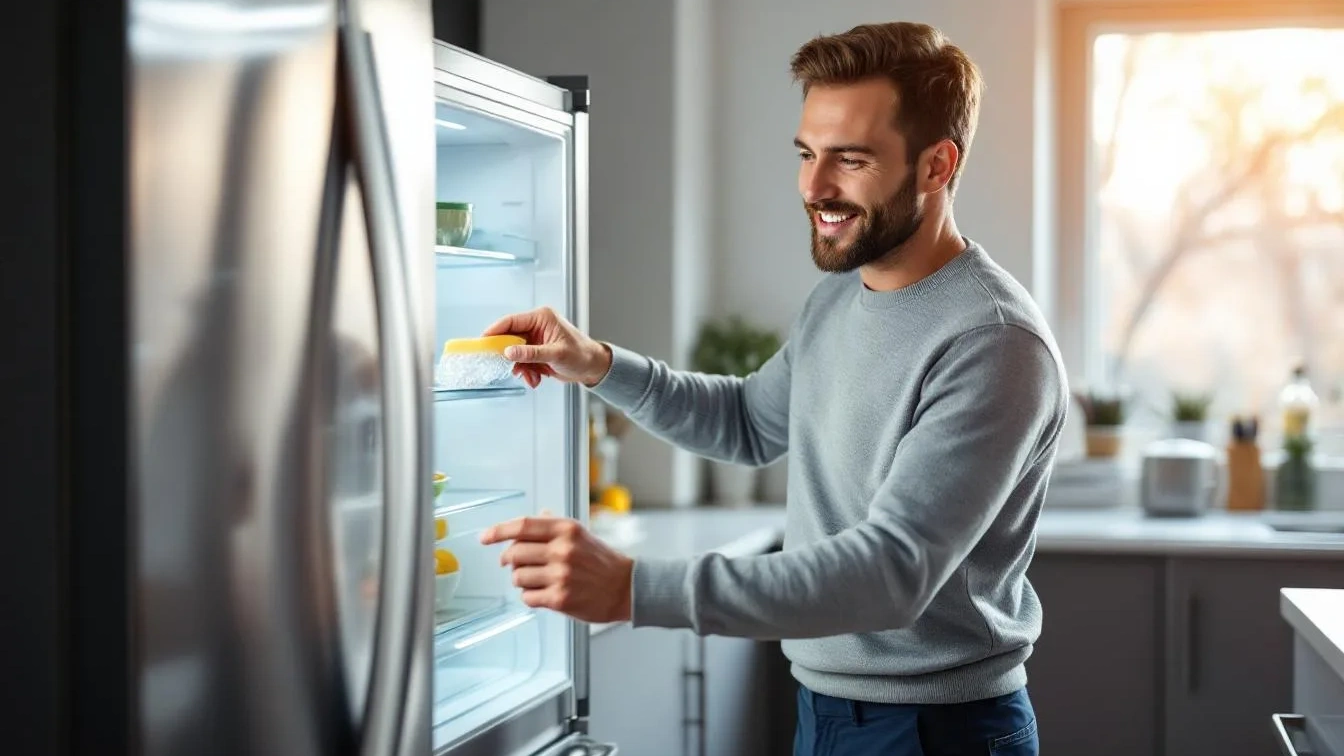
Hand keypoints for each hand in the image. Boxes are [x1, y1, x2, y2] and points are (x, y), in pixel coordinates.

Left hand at [480, 515, 633, 623]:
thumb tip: (538, 515)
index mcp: (566, 529)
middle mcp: (563, 550)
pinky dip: (530, 597)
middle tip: (513, 564)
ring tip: (535, 580)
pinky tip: (543, 593)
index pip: (522, 526)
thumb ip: (555, 525)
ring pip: (517, 577)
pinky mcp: (560, 599)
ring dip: (520, 580)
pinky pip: (527, 597)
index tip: (484, 538)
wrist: (626, 588)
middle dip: (508, 560)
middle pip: (514, 553)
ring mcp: (561, 576)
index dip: (498, 531)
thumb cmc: (601, 561)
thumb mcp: (580, 534)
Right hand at [482, 307, 611, 387]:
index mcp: (541, 318)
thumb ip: (531, 353)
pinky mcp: (536, 352)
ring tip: (531, 377)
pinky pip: (522, 362)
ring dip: (520, 367)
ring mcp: (535, 340)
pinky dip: (526, 372)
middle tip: (502, 366)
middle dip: (509, 355)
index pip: (511, 321)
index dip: (495, 331)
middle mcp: (536, 326)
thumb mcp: (555, 354)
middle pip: (510, 338)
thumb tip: (508, 352)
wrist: (592, 368)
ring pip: (515, 353)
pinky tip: (535, 379)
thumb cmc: (581, 354)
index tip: (483, 341)